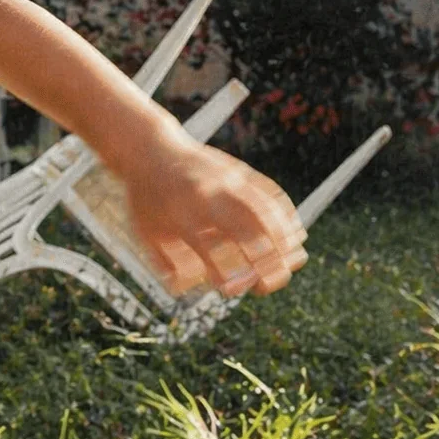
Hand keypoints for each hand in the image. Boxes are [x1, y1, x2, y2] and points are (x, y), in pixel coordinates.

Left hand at [120, 134, 307, 298]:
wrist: (150, 147)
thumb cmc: (146, 197)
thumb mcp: (143, 230)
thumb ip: (163, 262)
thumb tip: (186, 290)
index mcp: (180, 212)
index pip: (206, 248)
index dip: (221, 272)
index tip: (230, 291)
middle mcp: (207, 195)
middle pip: (244, 228)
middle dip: (263, 260)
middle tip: (269, 285)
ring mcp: (226, 179)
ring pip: (264, 209)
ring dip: (283, 239)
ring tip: (292, 263)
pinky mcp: (239, 170)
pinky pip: (270, 191)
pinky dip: (286, 214)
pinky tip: (295, 234)